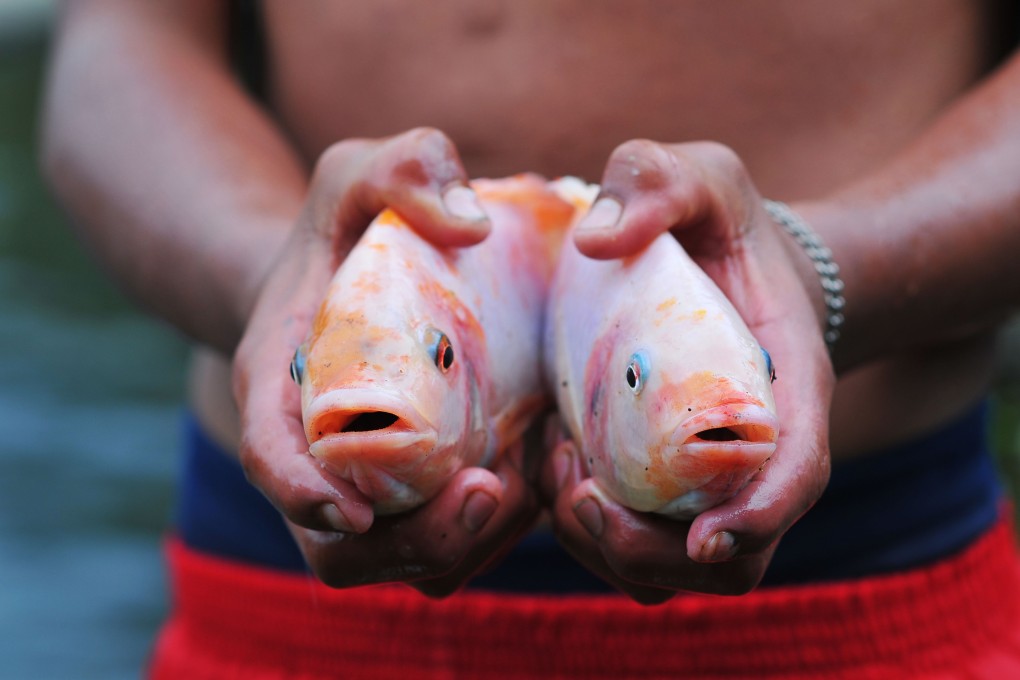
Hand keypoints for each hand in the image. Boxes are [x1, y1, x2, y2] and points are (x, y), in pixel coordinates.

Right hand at [232, 128, 540, 595]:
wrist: (347, 278)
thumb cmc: (347, 229)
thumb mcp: (356, 174)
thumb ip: (400, 168)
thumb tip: (472, 222)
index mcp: (279, 388)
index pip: (272, 459)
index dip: (300, 495)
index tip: (349, 509)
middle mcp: (318, 456)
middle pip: (343, 547)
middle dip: (412, 540)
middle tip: (489, 491)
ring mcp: (371, 485)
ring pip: (406, 562)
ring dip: (467, 543)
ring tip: (528, 484)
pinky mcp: (421, 494)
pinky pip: (454, 548)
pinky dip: (496, 533)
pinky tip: (542, 477)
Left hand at [541, 140, 833, 598]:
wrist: (717, 265)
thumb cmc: (718, 228)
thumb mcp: (703, 179)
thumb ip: (659, 182)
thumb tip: (594, 240)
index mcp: (788, 388)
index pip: (798, 473)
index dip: (761, 517)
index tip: (704, 538)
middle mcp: (752, 453)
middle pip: (731, 557)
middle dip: (653, 552)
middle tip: (580, 496)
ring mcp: (702, 480)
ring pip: (669, 569)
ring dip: (605, 545)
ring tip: (556, 468)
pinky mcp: (653, 486)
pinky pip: (623, 545)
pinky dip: (580, 527)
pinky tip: (548, 460)